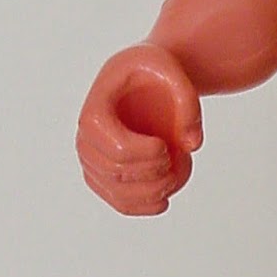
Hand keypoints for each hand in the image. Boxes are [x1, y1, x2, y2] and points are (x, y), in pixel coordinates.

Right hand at [76, 44, 203, 215]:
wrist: (143, 80)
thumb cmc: (154, 73)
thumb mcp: (172, 70)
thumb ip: (188, 102)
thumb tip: (191, 145)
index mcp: (94, 114)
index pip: (119, 151)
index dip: (147, 156)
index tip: (165, 145)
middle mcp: (85, 141)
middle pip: (118, 174)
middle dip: (155, 172)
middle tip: (175, 158)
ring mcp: (93, 162)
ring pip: (118, 194)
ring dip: (153, 192)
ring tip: (175, 176)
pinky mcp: (105, 176)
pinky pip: (120, 202)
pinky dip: (144, 206)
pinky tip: (164, 201)